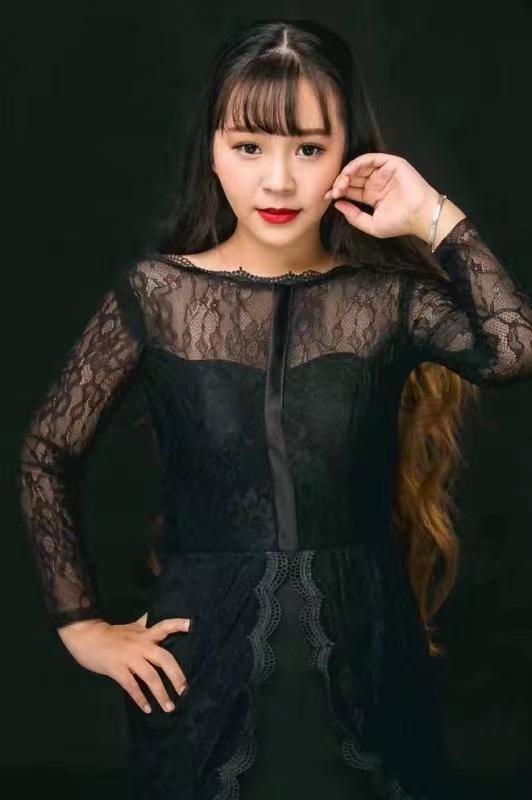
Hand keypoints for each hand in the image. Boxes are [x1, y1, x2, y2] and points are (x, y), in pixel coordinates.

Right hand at [56, 612, 191, 713]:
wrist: (87, 638)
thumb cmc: (112, 633)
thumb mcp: (131, 627)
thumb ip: (144, 624)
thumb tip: (153, 615)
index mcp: (145, 634)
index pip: (164, 626)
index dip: (177, 625)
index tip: (191, 625)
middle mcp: (140, 645)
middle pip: (164, 658)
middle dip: (176, 675)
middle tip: (184, 690)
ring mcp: (129, 657)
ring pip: (150, 676)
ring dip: (161, 694)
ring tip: (169, 707)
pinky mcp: (117, 669)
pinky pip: (132, 686)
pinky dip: (141, 698)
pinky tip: (147, 708)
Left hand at [324, 152, 440, 240]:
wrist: (418, 216)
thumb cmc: (399, 223)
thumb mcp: (370, 224)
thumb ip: (353, 216)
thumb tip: (337, 205)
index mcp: (373, 196)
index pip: (351, 190)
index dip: (338, 192)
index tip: (327, 197)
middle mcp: (377, 182)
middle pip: (353, 177)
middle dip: (340, 182)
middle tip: (333, 191)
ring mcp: (384, 172)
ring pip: (359, 167)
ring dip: (347, 173)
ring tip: (340, 184)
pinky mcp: (391, 163)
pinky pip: (370, 158)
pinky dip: (357, 163)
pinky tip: (349, 172)